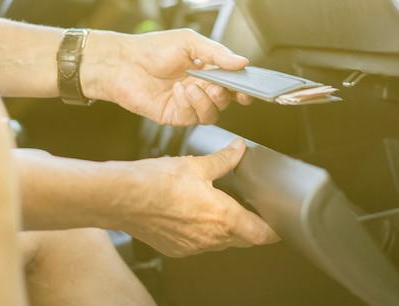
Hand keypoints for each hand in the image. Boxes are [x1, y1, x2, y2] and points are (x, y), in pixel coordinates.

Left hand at [83, 28, 252, 125]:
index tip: (245, 89)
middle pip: (225, 100)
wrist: (123, 63)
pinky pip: (192, 118)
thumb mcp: (189, 42)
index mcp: (206, 69)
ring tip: (191, 87)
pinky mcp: (175, 115)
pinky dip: (188, 105)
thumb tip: (241, 62)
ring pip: (211, 114)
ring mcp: (187, 103)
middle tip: (214, 85)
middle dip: (223, 94)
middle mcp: (199, 88)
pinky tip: (177, 91)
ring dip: (205, 101)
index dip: (241, 88)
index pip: (231, 82)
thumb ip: (217, 53)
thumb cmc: (151, 49)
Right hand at [109, 139, 279, 256]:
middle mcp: (210, 237)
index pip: (260, 234)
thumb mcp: (196, 165)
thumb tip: (238, 149)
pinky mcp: (177, 249)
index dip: (272, 230)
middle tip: (250, 211)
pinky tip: (195, 215)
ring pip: (222, 244)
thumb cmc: (154, 182)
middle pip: (243, 240)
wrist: (121, 198)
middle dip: (250, 228)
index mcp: (222, 217)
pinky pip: (200, 245)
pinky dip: (205, 234)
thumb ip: (224, 159)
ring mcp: (193, 246)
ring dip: (227, 231)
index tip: (277, 225)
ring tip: (220, 209)